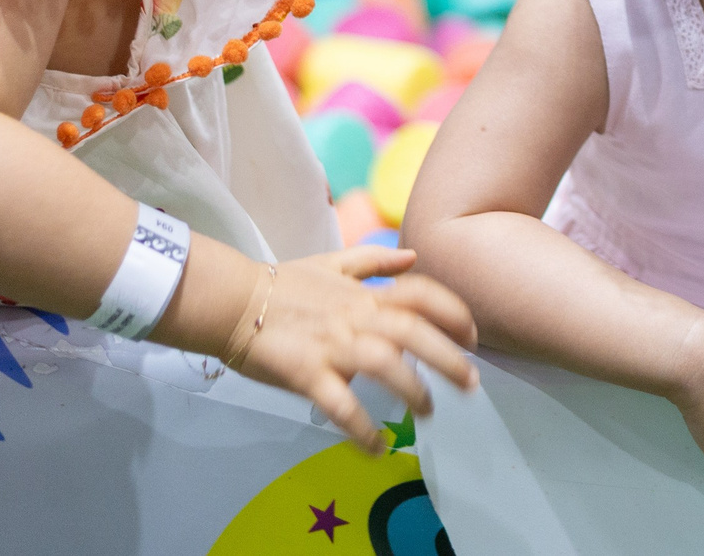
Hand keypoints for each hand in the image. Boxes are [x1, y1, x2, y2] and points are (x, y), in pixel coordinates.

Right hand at [227, 246, 480, 451]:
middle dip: (449, 357)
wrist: (230, 302)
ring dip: (413, 390)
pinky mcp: (307, 374)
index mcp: (364, 294)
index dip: (453, 312)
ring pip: (385, 364)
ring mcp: (332, 346)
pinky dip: (362, 428)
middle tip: (470, 384)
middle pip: (414, 332)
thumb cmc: (281, 285)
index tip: (473, 335)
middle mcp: (356, 317)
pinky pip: (340, 404)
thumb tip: (413, 256)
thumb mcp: (332, 262)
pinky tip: (376, 447)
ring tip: (427, 412)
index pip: (421, 293)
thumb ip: (374, 261)